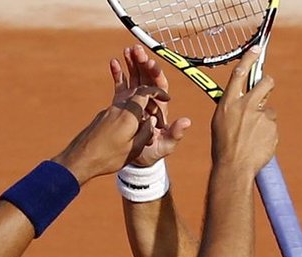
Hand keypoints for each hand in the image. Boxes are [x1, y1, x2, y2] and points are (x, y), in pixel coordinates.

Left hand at [55, 72, 170, 183]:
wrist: (81, 159)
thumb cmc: (108, 157)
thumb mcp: (133, 149)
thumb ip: (146, 133)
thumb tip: (151, 122)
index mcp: (129, 114)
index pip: (146, 93)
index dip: (158, 93)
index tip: (167, 98)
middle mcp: (119, 107)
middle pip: (137, 94)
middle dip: (149, 99)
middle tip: (157, 112)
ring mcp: (108, 111)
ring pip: (128, 102)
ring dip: (139, 107)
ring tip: (145, 120)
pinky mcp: (102, 116)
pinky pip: (119, 109)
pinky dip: (129, 113)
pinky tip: (130, 127)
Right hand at [110, 46, 190, 166]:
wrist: (137, 161)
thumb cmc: (153, 154)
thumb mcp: (165, 146)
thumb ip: (175, 134)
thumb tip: (187, 122)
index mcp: (159, 107)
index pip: (159, 85)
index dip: (155, 73)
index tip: (149, 62)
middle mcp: (148, 100)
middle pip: (147, 77)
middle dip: (142, 62)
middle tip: (136, 49)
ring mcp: (136, 101)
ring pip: (135, 77)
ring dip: (131, 63)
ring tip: (126, 50)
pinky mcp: (124, 104)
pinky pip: (122, 85)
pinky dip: (118, 73)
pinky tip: (114, 62)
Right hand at [211, 51, 277, 176]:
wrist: (234, 168)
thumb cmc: (224, 147)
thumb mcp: (221, 122)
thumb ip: (233, 107)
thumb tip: (243, 99)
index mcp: (229, 102)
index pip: (240, 73)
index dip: (249, 58)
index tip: (257, 49)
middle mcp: (246, 105)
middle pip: (266, 83)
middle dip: (268, 84)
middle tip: (266, 90)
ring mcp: (260, 116)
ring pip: (269, 111)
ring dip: (264, 120)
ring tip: (253, 137)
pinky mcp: (271, 128)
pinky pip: (272, 127)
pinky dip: (267, 135)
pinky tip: (258, 145)